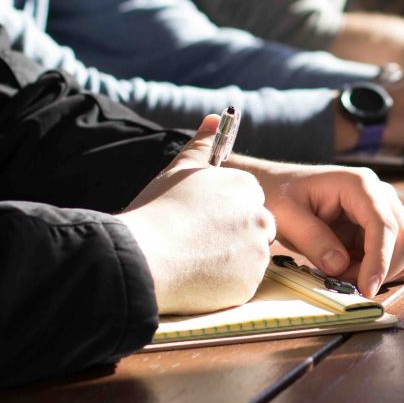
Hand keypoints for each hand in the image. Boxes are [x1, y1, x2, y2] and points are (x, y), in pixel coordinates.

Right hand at [119, 115, 275, 314]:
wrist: (144, 257)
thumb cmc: (158, 210)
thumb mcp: (179, 170)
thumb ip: (203, 144)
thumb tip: (215, 117)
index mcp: (246, 188)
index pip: (248, 199)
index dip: (224, 211)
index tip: (202, 219)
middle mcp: (259, 217)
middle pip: (255, 227)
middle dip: (233, 235)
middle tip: (198, 242)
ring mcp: (257, 253)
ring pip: (249, 257)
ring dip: (229, 260)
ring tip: (193, 259)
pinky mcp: (249, 284)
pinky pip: (241, 284)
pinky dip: (224, 284)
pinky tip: (197, 278)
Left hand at [234, 161, 403, 297]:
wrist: (278, 187)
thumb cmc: (280, 195)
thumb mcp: (286, 215)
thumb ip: (312, 239)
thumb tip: (340, 266)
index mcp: (360, 184)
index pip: (384, 224)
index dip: (379, 259)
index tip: (366, 288)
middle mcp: (380, 195)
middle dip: (380, 269)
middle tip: (343, 283)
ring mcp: (383, 211)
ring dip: (379, 272)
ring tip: (342, 274)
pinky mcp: (380, 228)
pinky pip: (395, 256)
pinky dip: (380, 271)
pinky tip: (352, 271)